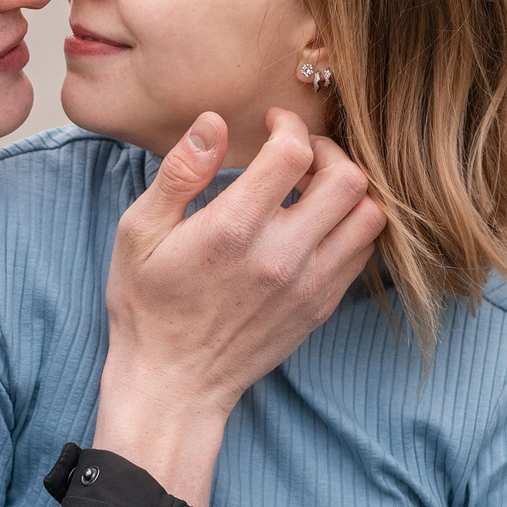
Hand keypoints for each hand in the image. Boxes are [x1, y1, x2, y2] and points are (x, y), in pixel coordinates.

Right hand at [95, 108, 384, 506]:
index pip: (294, 152)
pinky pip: (362, 252)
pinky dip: (351, 226)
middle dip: (329, 151)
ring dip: (348, 190)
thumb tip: (213, 122)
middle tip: (301, 153)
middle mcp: (281, 256)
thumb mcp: (138, 233)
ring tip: (315, 188)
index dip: (288, 124)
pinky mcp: (321, 307)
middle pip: (347, 179)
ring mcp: (308, 285)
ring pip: (368, 216)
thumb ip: (179, 173)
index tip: (272, 124)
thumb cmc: (147, 306)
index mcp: (233, 229)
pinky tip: (318, 224)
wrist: (174, 385)